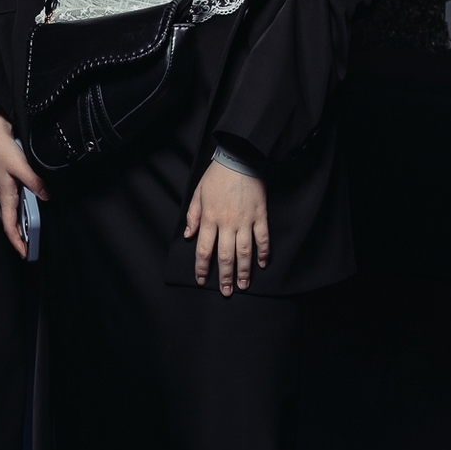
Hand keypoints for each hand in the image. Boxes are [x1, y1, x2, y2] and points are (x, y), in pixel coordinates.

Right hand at [0, 110, 47, 257]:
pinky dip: (21, 213)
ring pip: (12, 214)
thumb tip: (45, 196)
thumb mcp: (20, 166)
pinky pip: (14, 203)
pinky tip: (29, 212)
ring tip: (30, 237)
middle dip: (19, 238)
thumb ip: (34, 182)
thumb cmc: (2, 148)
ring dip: (20, 227)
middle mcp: (3, 195)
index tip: (24, 253)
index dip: (16, 241)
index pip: (9, 225)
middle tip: (30, 250)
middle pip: (10, 223)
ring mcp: (4, 189)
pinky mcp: (6, 182)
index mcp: (5, 195)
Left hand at [184, 161, 269, 294]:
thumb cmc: (217, 175)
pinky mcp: (260, 215)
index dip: (202, 268)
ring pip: (244, 251)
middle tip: (226, 291)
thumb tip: (187, 236)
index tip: (201, 280)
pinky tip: (262, 264)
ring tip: (244, 285)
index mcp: (209, 218)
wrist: (240, 158)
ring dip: (244, 270)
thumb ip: (192, 216)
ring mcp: (245, 220)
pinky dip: (263, 252)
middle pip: (225, 256)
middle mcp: (227, 223)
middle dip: (225, 276)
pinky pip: (263, 238)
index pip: (204, 250)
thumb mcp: (198, 193)